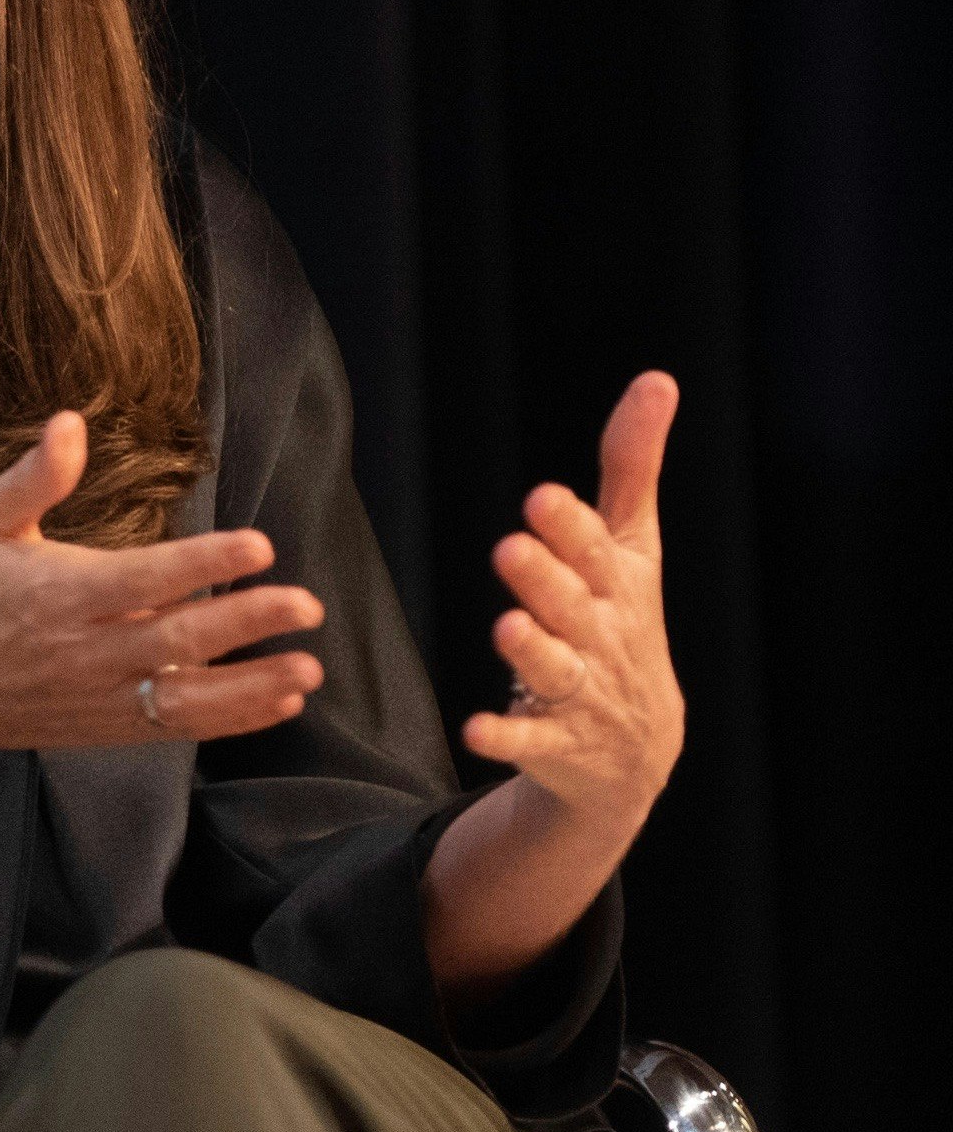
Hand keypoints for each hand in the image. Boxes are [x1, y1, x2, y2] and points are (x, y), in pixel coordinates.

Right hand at [0, 412, 325, 820]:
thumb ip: (33, 478)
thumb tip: (70, 422)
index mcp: (61, 593)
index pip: (144, 578)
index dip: (204, 563)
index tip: (258, 546)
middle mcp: (86, 649)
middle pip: (178, 638)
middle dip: (246, 621)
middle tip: (305, 605)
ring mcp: (100, 695)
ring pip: (187, 696)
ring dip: (251, 684)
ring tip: (307, 668)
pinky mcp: (109, 725)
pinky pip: (178, 726)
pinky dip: (233, 717)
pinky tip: (279, 699)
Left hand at [464, 371, 684, 837]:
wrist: (636, 751)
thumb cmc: (623, 624)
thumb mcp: (633, 547)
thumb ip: (632, 467)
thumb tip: (657, 379)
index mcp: (618, 586)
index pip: (597, 551)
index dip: (571, 528)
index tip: (542, 498)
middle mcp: (603, 638)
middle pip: (572, 606)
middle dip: (546, 579)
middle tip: (510, 547)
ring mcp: (582, 694)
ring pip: (555, 671)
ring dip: (531, 650)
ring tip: (506, 626)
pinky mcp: (556, 744)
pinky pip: (528, 742)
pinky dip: (505, 735)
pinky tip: (474, 727)